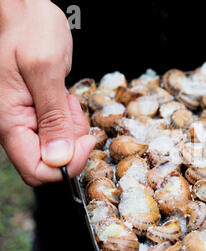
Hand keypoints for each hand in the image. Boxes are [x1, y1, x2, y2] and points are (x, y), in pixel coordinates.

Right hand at [0, 0, 94, 185]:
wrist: (24, 8)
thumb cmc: (28, 28)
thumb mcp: (45, 71)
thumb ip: (53, 118)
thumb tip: (59, 159)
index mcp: (10, 120)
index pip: (36, 170)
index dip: (65, 165)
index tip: (85, 143)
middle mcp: (17, 124)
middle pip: (51, 160)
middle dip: (72, 141)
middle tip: (72, 109)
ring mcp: (28, 118)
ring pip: (58, 145)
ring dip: (72, 126)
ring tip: (65, 96)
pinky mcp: (39, 110)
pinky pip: (60, 127)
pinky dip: (69, 117)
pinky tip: (63, 95)